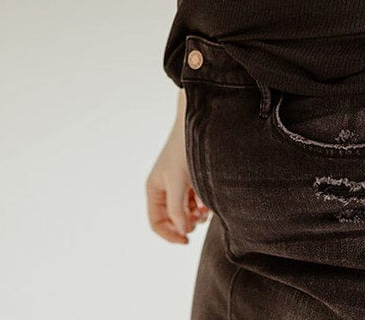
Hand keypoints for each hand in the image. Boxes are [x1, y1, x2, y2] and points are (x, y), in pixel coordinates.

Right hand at [145, 120, 209, 243]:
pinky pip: (196, 199)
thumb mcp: (178, 182)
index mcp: (154, 189)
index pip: (157, 223)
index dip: (170, 234)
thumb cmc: (183, 151)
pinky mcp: (192, 177)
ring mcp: (178, 182)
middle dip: (187, 222)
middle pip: (173, 218)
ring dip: (197, 213)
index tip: (186, 240)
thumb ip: (177, 208)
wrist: (196, 123)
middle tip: (201, 217)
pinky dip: (202, 202)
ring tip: (207, 208)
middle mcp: (165, 187)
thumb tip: (182, 229)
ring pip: (186, 209)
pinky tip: (210, 199)